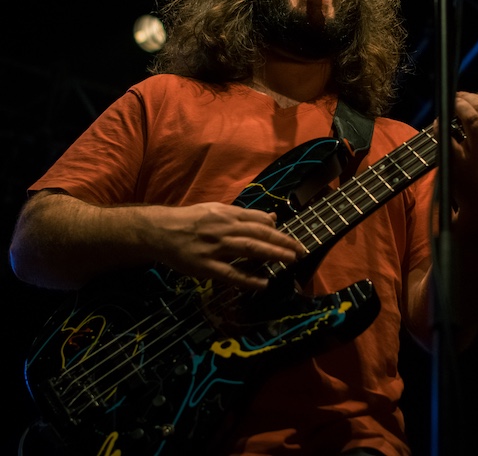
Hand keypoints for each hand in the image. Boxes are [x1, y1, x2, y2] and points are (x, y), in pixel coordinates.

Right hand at [151, 202, 304, 288]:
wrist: (159, 231)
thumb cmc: (190, 220)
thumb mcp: (217, 210)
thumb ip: (244, 215)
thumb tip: (273, 218)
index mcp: (227, 214)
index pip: (258, 220)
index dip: (277, 229)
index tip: (290, 238)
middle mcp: (223, 229)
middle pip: (259, 234)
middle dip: (282, 241)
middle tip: (301, 250)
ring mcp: (215, 248)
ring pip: (249, 250)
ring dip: (272, 254)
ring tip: (290, 260)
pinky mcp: (205, 266)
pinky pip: (230, 274)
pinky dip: (248, 279)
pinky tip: (263, 284)